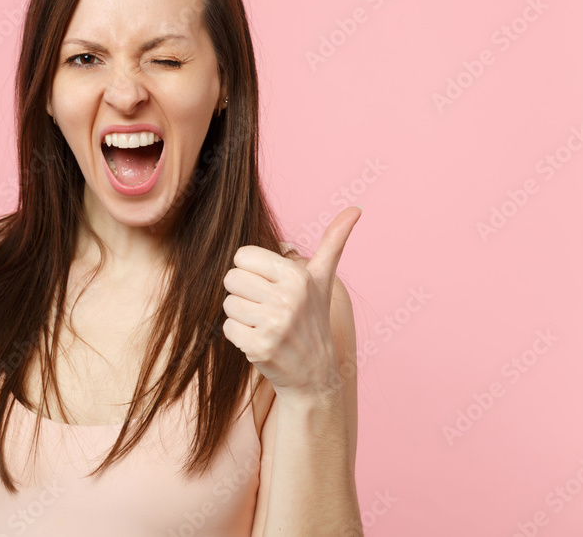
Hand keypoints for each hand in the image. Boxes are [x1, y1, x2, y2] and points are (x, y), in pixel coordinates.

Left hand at [221, 206, 361, 399]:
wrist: (314, 375)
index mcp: (298, 276)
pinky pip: (227, 328)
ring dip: (241, 316)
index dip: (251, 272)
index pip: (243, 256)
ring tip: (265, 325)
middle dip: (244, 294)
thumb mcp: (323, 280)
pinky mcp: (259, 347)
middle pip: (231, 279)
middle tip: (266, 308)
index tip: (270, 287)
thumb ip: (333, 241)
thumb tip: (355, 208)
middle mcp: (288, 298)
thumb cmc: (313, 319)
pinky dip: (239, 336)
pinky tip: (260, 341)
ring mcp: (274, 324)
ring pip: (228, 303)